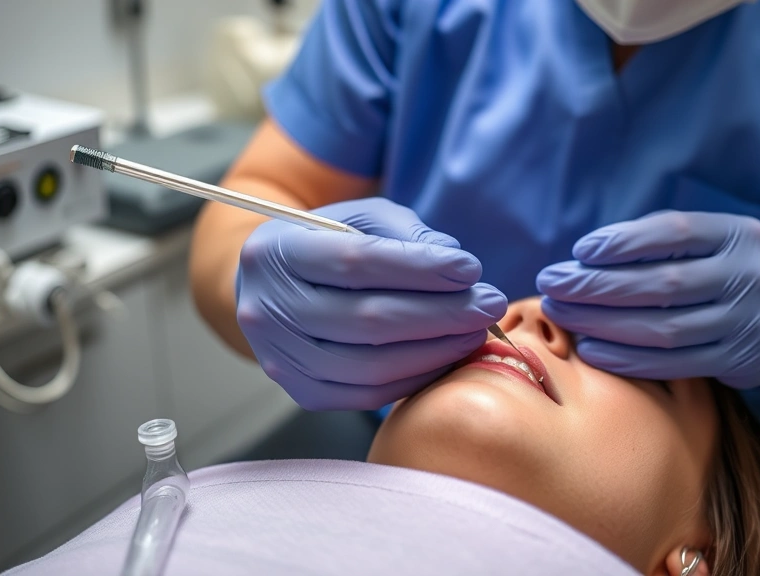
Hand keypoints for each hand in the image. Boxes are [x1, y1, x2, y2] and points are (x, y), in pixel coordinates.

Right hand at [236, 197, 506, 409]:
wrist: (274, 288)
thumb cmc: (327, 244)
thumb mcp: (360, 218)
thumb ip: (406, 232)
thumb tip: (456, 263)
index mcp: (276, 253)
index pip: (356, 262)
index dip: (421, 268)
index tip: (471, 268)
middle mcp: (268, 310)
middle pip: (367, 319)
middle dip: (441, 313)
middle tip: (491, 304)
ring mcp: (281, 359)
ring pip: (370, 365)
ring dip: (436, 350)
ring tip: (477, 331)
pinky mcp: (302, 393)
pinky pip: (368, 394)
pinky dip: (416, 377)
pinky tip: (448, 355)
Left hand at [536, 211, 759, 389]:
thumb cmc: (718, 275)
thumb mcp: (703, 246)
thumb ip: (653, 243)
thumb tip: (581, 258)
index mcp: (738, 234)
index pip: (674, 232)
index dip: (623, 242)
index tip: (579, 251)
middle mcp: (751, 275)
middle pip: (662, 283)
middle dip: (597, 286)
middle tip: (552, 285)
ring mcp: (750, 321)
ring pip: (664, 328)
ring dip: (603, 324)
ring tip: (562, 315)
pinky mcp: (741, 361)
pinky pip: (674, 363)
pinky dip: (627, 359)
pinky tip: (591, 349)